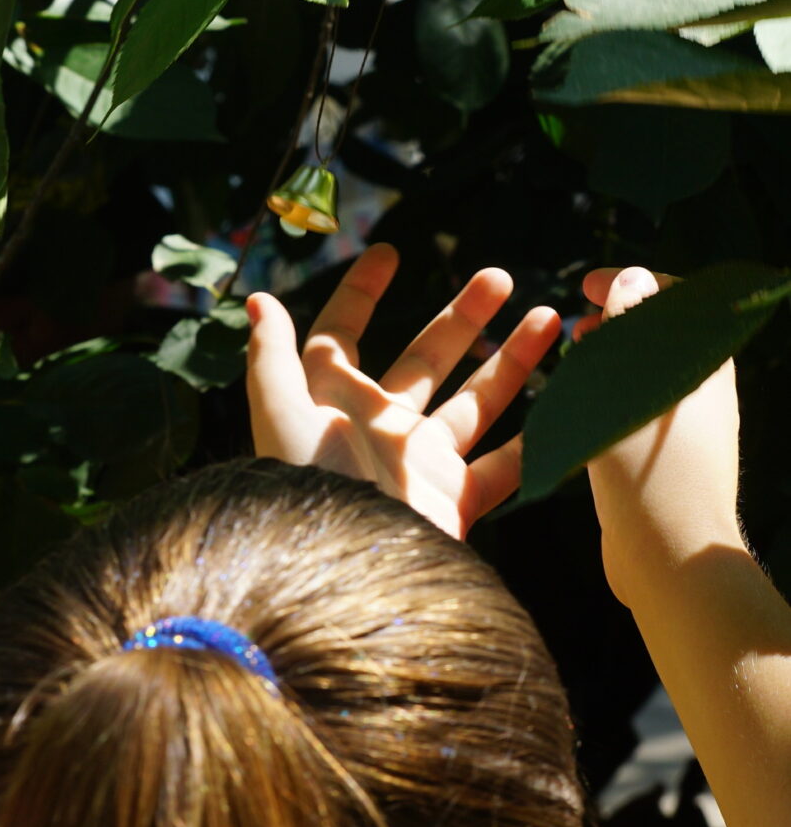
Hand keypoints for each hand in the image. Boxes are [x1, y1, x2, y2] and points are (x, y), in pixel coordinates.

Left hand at [245, 243, 560, 539]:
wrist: (352, 573)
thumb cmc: (312, 486)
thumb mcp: (281, 414)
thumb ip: (271, 357)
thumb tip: (259, 300)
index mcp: (333, 402)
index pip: (342, 336)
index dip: (359, 293)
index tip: (389, 253)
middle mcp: (378, 427)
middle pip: (425, 358)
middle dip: (462, 316)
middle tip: (500, 276)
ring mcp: (419, 462)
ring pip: (474, 401)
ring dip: (511, 360)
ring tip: (549, 317)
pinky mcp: (452, 499)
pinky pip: (502, 466)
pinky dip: (534, 437)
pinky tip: (566, 401)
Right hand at [580, 266, 741, 601]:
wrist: (670, 554)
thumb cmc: (648, 465)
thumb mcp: (628, 386)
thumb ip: (629, 325)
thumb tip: (634, 279)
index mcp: (705, 365)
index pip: (677, 299)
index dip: (632, 283)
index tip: (587, 285)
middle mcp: (702, 390)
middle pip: (660, 335)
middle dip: (616, 318)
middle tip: (578, 322)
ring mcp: (687, 426)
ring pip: (646, 371)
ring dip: (609, 355)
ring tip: (574, 354)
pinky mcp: (667, 457)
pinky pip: (637, 405)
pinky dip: (609, 391)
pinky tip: (580, 402)